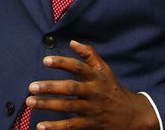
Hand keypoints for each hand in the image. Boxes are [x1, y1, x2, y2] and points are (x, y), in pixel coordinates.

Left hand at [26, 40, 158, 129]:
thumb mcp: (105, 70)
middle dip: (50, 87)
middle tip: (31, 86)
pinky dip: (56, 127)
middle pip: (70, 88)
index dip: (62, 63)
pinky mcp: (91, 124)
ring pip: (68, 107)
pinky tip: (41, 126)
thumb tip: (72, 42)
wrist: (134, 115)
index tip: (45, 61)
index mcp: (96, 77)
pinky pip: (72, 125)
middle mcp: (94, 92)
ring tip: (30, 102)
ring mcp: (92, 109)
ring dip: (48, 105)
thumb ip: (89, 54)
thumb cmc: (113, 88)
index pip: (78, 67)